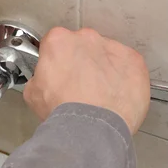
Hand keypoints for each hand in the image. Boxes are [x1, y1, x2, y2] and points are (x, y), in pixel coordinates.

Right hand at [23, 27, 149, 133]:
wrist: (91, 128)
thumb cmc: (63, 111)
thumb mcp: (32, 93)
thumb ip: (39, 77)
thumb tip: (44, 81)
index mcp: (59, 41)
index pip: (56, 44)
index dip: (56, 61)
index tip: (58, 74)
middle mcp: (87, 38)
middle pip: (83, 47)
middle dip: (81, 63)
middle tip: (79, 88)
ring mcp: (113, 48)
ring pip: (106, 56)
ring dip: (103, 70)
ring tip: (99, 96)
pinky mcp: (134, 61)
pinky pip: (128, 66)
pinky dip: (123, 79)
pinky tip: (115, 96)